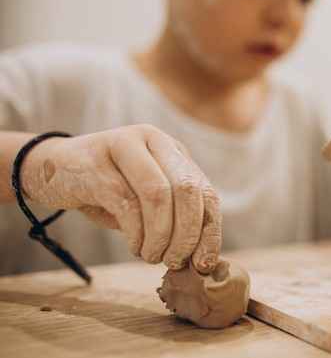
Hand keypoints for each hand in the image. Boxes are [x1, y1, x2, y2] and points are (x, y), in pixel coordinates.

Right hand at [21, 124, 220, 271]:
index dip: (209, 231)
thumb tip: (200, 258)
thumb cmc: (106, 190)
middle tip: (174, 261)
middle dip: (186, 234)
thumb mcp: (146, 200)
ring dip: (160, 236)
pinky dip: (136, 233)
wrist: (49, 168)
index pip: (205, 191)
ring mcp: (124, 145)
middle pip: (187, 190)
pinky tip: (135, 246)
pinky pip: (127, 203)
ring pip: (158, 196)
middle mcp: (154, 140)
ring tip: (152, 256)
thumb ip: (174, 217)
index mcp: (173, 150)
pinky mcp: (96, 162)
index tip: (203, 262)